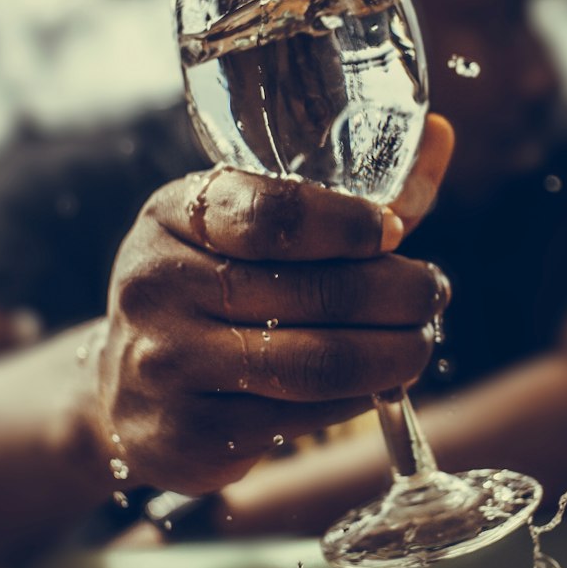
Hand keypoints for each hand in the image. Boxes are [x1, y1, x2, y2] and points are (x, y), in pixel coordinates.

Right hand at [90, 116, 453, 494]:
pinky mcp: (189, 432)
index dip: (348, 225)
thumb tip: (439, 135)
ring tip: (419, 342)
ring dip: (389, 356)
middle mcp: (159, 284)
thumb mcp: (251, 231)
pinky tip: (375, 384)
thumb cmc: (211, 289)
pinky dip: (354, 400)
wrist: (127, 391)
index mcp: (175, 214)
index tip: (395, 232)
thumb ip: (348, 196)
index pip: (272, 216)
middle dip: (395, 294)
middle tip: (433, 292)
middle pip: (309, 293)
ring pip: (313, 365)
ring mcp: (167, 363)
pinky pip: (300, 417)